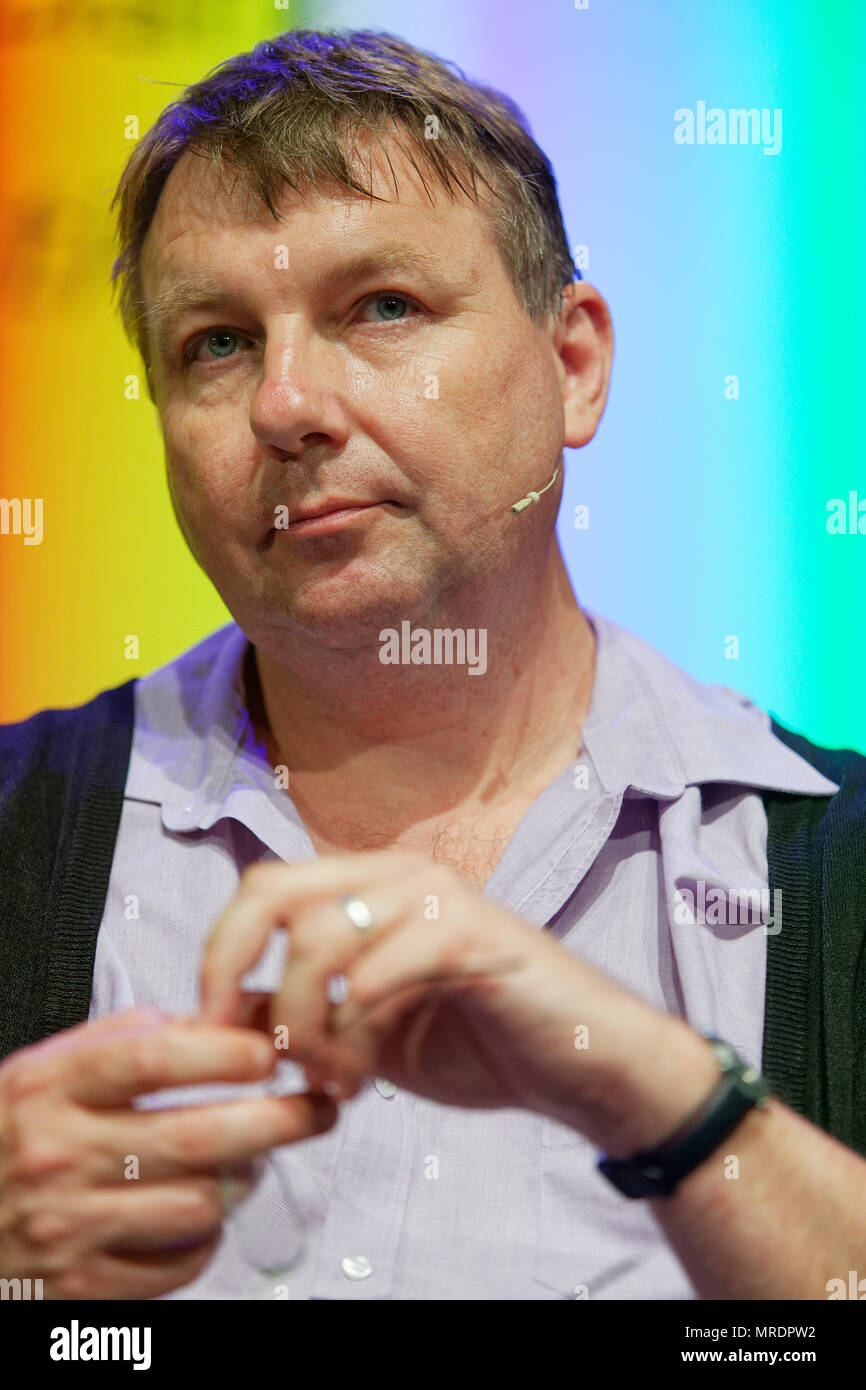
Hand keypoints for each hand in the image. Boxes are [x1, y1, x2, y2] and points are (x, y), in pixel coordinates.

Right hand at [0, 1007, 335, 1298]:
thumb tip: (226, 1021)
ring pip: (199, 1204)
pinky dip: (207, 1237)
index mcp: (51, 1087)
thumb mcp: (46, 1068)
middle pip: (195, 1136)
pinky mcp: (83, 1286)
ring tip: (250, 1160)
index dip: (225, 1051)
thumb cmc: (8, 1134)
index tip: (269, 1051)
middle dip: (277, 1120)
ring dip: (244, 1180)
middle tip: (316, 1107)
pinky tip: (202, 1212)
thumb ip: (129, 1038)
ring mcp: (71, 1226)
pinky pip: (179, 1263)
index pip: (153, 1058)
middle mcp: (60, 1154)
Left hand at [199, 850, 691, 1143]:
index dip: (218, 954)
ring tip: (333, 1079)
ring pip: (316, 941)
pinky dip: (352, 1033)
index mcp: (369, 887)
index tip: (207, 1026)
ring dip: (305, 1026)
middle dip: (236, 974)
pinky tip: (365, 1077)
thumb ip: (300, 1014)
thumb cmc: (479, 1044)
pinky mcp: (468, 933)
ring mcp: (434, 896)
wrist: (581, 1065)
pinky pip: (375, 973)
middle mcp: (395, 874)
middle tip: (253, 1051)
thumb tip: (218, 1012)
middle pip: (270, 892)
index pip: (262, 887)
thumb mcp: (365, 1036)